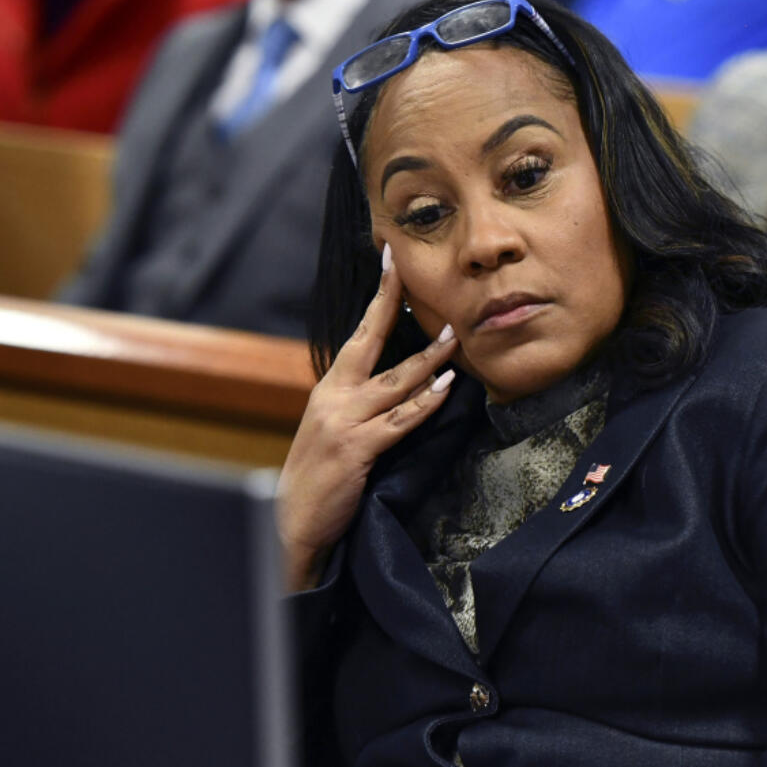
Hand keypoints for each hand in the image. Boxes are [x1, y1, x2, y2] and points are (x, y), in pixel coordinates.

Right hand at [278, 244, 458, 590]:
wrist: (291, 523)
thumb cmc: (319, 478)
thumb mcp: (332, 429)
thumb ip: (357, 403)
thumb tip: (396, 379)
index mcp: (329, 389)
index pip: (358, 334)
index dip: (377, 298)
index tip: (390, 261)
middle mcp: (333, 397)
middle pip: (368, 340)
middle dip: (390, 302)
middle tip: (411, 270)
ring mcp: (344, 422)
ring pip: (394, 380)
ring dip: (428, 357)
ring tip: (456, 335)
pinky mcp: (357, 449)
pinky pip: (399, 420)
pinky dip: (425, 403)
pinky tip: (446, 387)